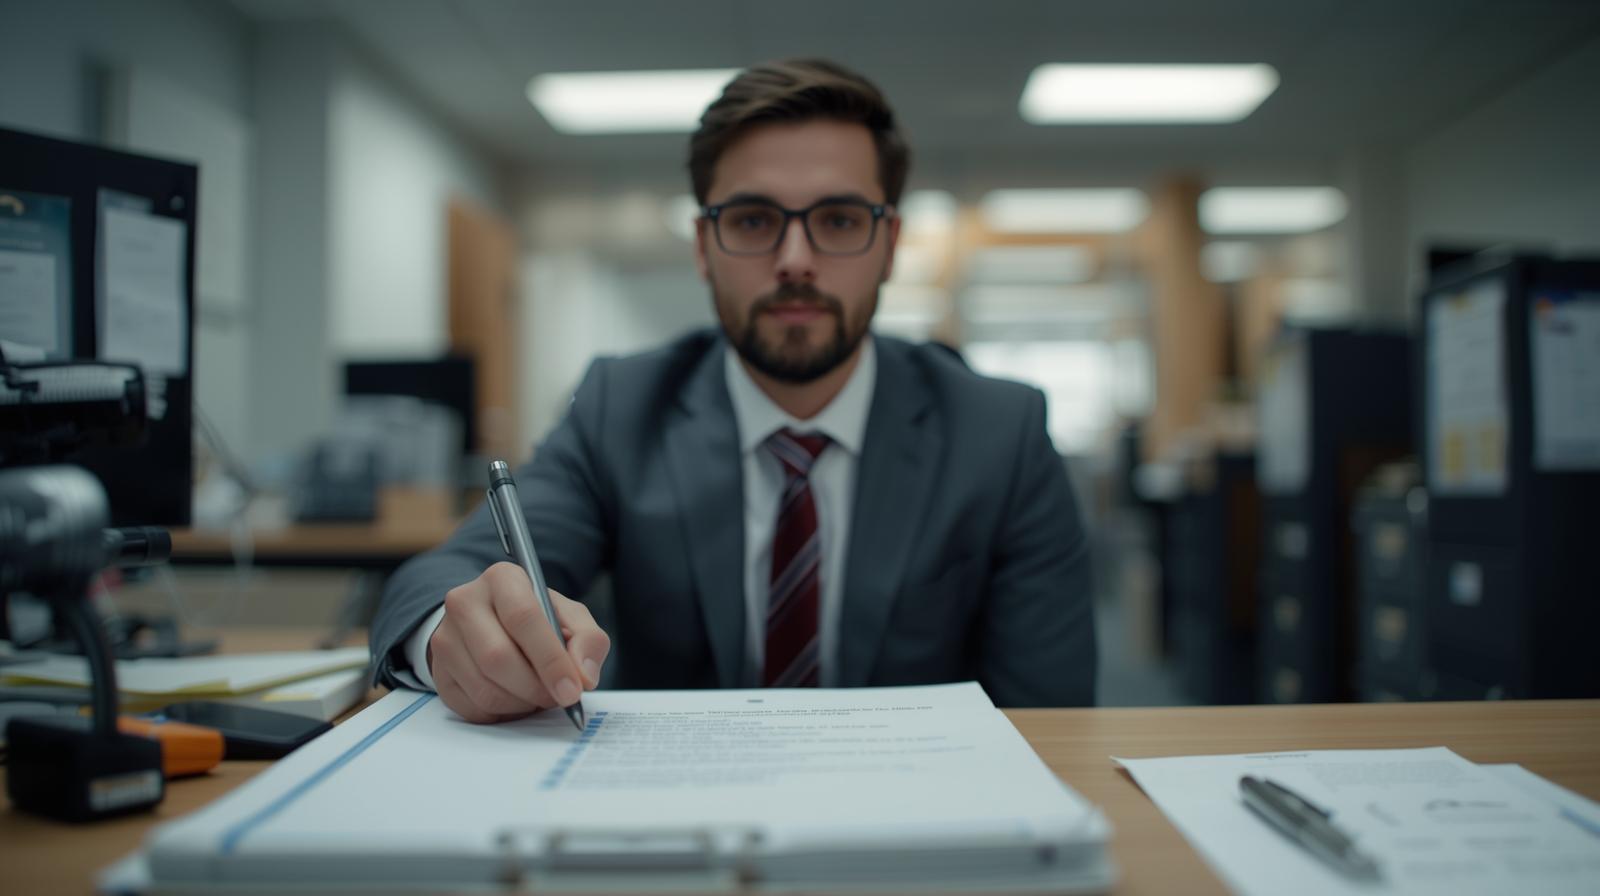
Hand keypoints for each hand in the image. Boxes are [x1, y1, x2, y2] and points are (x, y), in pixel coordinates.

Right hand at [428, 561, 609, 723]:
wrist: (494, 623)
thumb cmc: (538, 619)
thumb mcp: (570, 618)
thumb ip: (588, 641)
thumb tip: (583, 676)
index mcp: (502, 579)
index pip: (523, 617)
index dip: (550, 660)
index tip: (572, 690)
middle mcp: (464, 602)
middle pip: (498, 657)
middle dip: (536, 688)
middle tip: (559, 698)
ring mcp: (445, 638)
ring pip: (484, 688)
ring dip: (521, 703)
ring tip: (538, 695)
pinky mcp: (439, 672)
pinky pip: (472, 707)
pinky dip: (503, 714)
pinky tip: (516, 699)